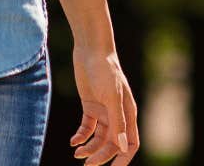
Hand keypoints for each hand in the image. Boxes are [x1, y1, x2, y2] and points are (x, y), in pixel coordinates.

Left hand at [69, 43, 137, 164]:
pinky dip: (80, 136)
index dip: (123, 158)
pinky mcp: (90, 107)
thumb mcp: (111, 97)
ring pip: (98, 139)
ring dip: (89, 148)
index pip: (130, 144)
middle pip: (112, 144)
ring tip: (77, 153)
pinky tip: (73, 141)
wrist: (90, 50)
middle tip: (86, 163)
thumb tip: (121, 148)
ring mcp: (104, 112)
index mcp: (128, 114)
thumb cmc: (105, 70)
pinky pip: (87, 128)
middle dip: (101, 156)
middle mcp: (117, 115)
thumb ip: (117, 122)